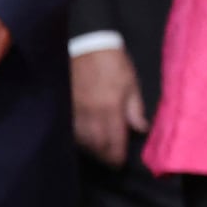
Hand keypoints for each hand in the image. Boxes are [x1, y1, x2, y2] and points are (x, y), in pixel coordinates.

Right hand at [72, 47, 147, 167]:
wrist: (87, 43)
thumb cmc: (113, 62)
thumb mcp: (131, 83)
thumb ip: (135, 108)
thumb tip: (140, 130)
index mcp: (111, 108)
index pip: (113, 141)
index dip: (116, 156)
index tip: (119, 164)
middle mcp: (91, 112)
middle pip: (96, 144)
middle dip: (104, 156)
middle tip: (110, 161)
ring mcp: (76, 108)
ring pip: (81, 138)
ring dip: (91, 148)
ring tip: (98, 151)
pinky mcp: (66, 102)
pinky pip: (70, 126)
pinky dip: (77, 136)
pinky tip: (83, 137)